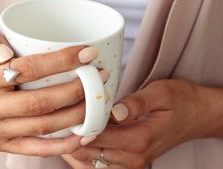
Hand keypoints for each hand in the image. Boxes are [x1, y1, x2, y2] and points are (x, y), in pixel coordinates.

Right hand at [0, 22, 106, 156]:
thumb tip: (5, 55)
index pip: (27, 69)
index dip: (62, 61)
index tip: (89, 53)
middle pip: (39, 102)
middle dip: (76, 90)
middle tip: (100, 76)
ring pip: (42, 126)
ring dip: (77, 115)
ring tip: (98, 99)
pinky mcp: (2, 144)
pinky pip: (37, 149)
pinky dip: (64, 145)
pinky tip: (85, 133)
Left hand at [63, 79, 221, 168]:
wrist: (198, 115)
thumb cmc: (180, 100)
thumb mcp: (161, 93)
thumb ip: (137, 103)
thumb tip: (114, 111)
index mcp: (139, 138)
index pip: (98, 136)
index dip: (79, 126)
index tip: (64, 114)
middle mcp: (134, 156)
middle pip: (92, 152)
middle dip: (72, 138)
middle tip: (57, 120)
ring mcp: (132, 161)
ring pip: (93, 161)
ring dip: (77, 148)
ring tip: (63, 128)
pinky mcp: (131, 159)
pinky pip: (102, 163)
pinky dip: (87, 154)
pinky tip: (79, 139)